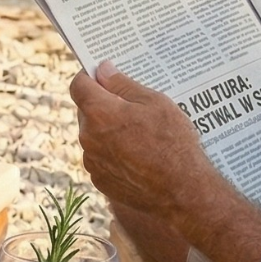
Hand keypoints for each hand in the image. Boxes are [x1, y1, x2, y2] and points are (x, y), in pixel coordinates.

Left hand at [71, 62, 260, 261]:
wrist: (182, 192)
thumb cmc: (173, 143)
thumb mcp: (155, 103)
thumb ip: (123, 84)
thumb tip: (103, 70)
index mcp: (99, 113)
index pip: (78, 85)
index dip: (89, 76)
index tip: (103, 74)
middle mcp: (88, 137)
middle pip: (86, 110)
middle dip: (103, 104)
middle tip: (131, 106)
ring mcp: (92, 161)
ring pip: (93, 135)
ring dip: (107, 129)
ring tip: (139, 134)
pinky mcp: (100, 180)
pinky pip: (100, 157)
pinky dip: (112, 152)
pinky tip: (137, 154)